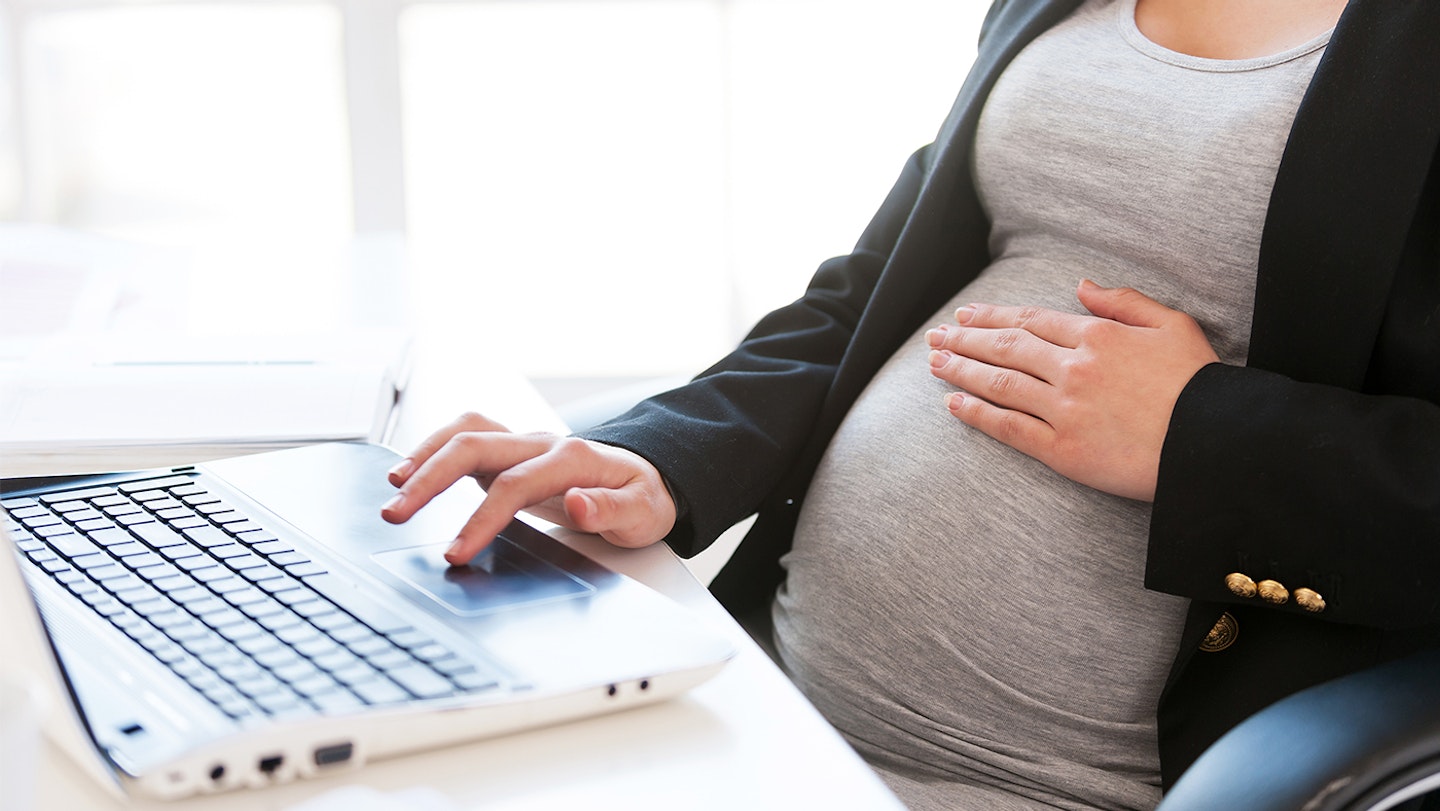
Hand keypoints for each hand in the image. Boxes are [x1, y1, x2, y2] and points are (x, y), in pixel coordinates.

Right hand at [380, 412, 676, 564]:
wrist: (647, 477)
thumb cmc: (643, 497)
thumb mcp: (642, 512)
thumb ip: (611, 509)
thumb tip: (577, 502)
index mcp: (572, 458)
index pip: (514, 486)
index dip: (480, 518)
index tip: (455, 552)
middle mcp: (541, 443)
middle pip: (474, 446)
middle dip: (430, 479)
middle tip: (396, 514)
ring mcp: (523, 444)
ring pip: (465, 432)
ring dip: (424, 456)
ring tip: (392, 488)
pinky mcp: (509, 453)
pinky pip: (465, 438)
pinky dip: (433, 449)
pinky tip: (410, 472)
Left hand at [925, 279, 1219, 500]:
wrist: (1215, 443)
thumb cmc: (1200, 384)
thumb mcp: (1173, 325)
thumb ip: (1124, 301)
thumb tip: (1082, 285)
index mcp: (1097, 335)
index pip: (1031, 320)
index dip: (993, 316)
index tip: (967, 315)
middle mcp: (1073, 368)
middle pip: (1005, 348)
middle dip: (965, 340)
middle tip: (936, 336)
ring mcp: (1064, 409)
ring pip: (999, 383)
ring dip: (961, 370)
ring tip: (934, 362)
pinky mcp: (1062, 449)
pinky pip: (1009, 428)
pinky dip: (977, 413)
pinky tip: (953, 404)